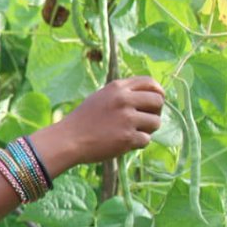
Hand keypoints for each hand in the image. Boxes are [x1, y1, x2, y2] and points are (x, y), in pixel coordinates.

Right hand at [32, 76, 164, 172]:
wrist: (68, 140)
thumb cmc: (83, 120)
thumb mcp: (101, 97)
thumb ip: (122, 94)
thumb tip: (150, 96)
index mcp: (117, 88)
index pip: (150, 82)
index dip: (158, 92)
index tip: (155, 102)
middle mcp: (124, 100)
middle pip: (158, 101)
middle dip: (155, 112)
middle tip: (145, 121)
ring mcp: (127, 119)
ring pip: (156, 122)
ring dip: (148, 130)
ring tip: (132, 133)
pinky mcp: (127, 137)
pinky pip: (146, 140)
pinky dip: (137, 144)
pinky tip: (124, 143)